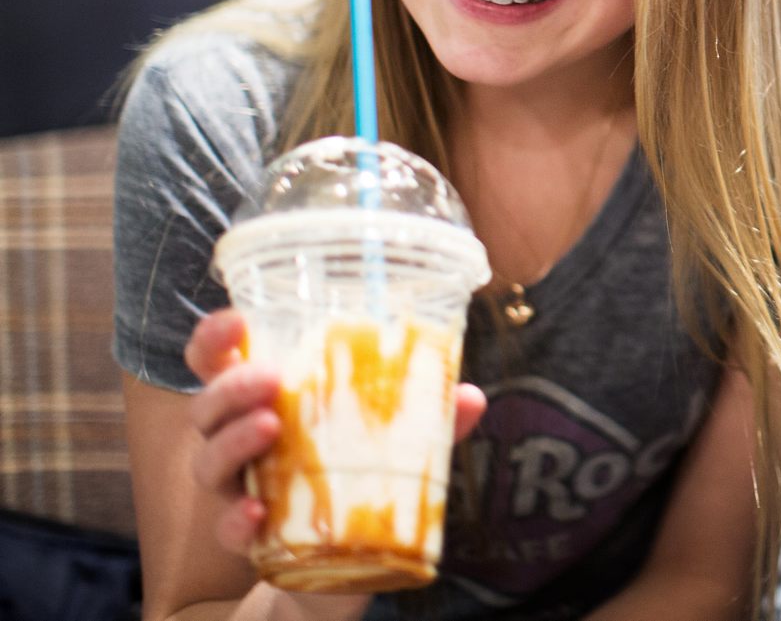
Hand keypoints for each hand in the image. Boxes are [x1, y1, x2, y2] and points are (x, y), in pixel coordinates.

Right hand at [183, 308, 487, 556]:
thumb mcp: (393, 439)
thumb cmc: (355, 474)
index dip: (215, 338)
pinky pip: (228, 529)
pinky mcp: (249, 538)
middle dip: (232, 387)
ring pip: (208, 463)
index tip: (237, 321)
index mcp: (264, 401)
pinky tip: (256, 512)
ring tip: (270, 426)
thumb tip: (469, 396)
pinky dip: (236, 520)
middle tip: (271, 378)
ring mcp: (239, 489)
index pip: (217, 362)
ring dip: (234, 442)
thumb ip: (427, 418)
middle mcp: (238, 443)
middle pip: (207, 408)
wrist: (340, 561)